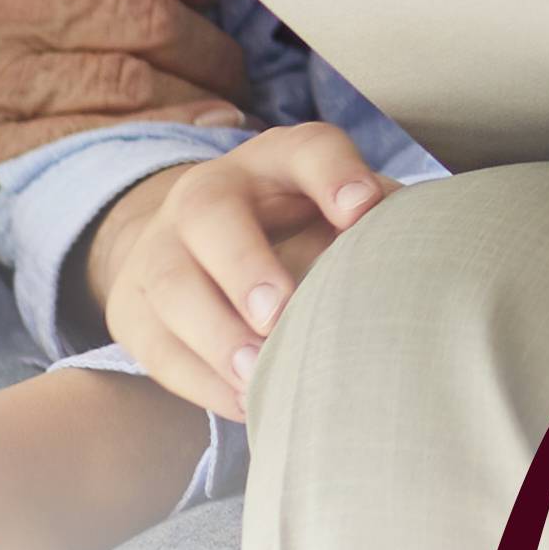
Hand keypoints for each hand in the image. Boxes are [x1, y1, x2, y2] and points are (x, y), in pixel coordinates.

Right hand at [85, 122, 393, 416]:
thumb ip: (374, 228)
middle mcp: (207, 194)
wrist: (189, 244)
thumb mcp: (334, 211)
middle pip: (212, 214)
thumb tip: (416, 266)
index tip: (363, 208)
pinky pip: (155, 344)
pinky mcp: (132, 308)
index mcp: (274, 162)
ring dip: (215, 333)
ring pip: (172, 284)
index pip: (306, 150)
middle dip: (244, 263)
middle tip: (279, 313)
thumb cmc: (296, 231)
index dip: (333, 174)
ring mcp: (160, 248)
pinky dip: (198, 378)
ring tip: (256, 372)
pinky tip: (242, 400)